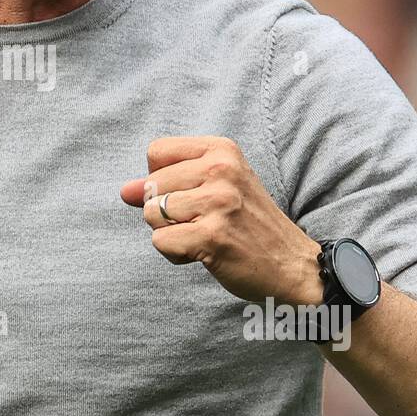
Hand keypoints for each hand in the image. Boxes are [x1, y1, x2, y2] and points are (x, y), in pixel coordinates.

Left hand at [120, 135, 320, 305]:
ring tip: (203, 236)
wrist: (292, 264)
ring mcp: (218, 203)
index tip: (187, 194)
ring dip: (170, 233)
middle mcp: (222, 170)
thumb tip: (124, 190)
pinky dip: (175, 254)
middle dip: (165, 211)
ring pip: (152, 214)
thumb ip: (167, 184)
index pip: (156, 151)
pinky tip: (204, 253)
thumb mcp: (216, 188)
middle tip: (203, 221)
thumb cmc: (248, 224)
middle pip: (151, 185)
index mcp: (222, 150)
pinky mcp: (212, 236)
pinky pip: (161, 242)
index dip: (160, 179)